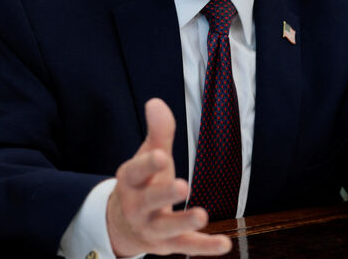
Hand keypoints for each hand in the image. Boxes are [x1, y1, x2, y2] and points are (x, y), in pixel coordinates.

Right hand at [106, 98, 231, 256]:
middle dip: (164, 194)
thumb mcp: (148, 155)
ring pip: (166, 228)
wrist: (122, 225)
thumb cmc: (141, 183)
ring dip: (184, 222)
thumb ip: (158, 132)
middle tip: (183, 185)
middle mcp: (137, 206)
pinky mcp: (167, 245)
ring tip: (202, 216)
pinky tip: (225, 243)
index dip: (148, 164)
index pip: (136, 172)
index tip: (161, 155)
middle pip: (149, 201)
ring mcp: (151, 228)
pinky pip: (186, 247)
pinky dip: (205, 247)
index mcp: (130, 181)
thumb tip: (156, 102)